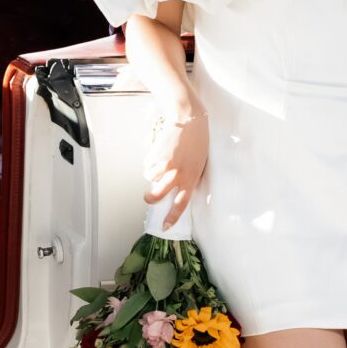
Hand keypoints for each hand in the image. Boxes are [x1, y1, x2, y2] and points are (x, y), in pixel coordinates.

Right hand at [142, 109, 208, 230]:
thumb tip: (176, 189)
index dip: (172, 217)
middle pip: (157, 195)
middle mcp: (176, 174)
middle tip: (149, 197)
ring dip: (152, 174)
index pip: (181, 204)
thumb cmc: (197, 142)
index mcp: (190, 178)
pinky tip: (159, 154)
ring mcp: (164, 164)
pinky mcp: (155, 154)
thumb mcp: (199, 164)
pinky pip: (148, 164)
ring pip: (150, 178)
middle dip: (150, 198)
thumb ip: (188, 178)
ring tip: (161, 163)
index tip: (165, 227)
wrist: (188, 120)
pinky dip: (151, 162)